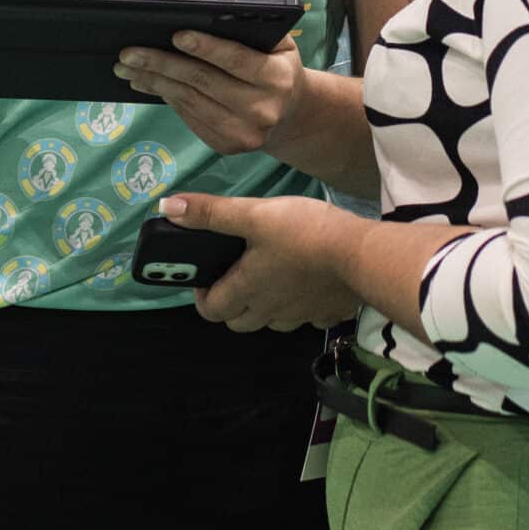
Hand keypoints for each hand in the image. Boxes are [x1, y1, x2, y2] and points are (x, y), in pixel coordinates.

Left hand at [116, 29, 306, 156]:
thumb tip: (206, 16)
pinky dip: (166, 98)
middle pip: (203, 82)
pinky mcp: (226, 146)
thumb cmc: (277, 66)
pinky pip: (189, 117)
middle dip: (161, 64)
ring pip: (189, 101)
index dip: (205, 47)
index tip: (174, 34)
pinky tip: (148, 83)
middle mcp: (263, 110)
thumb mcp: (279, 44)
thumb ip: (253, 29)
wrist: (291, 115)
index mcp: (278, 78)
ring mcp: (244, 134)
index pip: (236, 60)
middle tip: (129, 53)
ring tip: (128, 68)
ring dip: (154, 83)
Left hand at [161, 194, 361, 333]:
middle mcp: (270, 310)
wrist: (360, 254)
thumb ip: (211, 213)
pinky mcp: (328, 312)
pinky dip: (301, 307)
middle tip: (236, 275)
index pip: (211, 310)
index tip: (206, 278)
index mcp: (247, 289)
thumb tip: (168, 208)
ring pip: (272, 321)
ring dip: (264, 307)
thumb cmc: (302, 233)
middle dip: (231, 304)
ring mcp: (300, 315)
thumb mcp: (253, 214)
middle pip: (239, 322)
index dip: (203, 297)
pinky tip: (307, 285)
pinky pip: (307, 318)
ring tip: (270, 277)